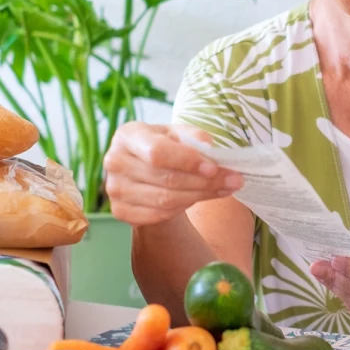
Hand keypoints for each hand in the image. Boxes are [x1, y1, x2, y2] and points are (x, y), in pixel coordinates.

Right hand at [103, 122, 243, 226]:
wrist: (144, 171)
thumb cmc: (165, 147)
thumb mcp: (179, 134)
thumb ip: (194, 136)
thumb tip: (210, 148)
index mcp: (128, 135)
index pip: (158, 152)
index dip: (188, 162)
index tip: (215, 168)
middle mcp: (115, 161)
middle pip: (166, 179)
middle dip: (205, 182)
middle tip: (235, 181)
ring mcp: (115, 189)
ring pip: (166, 200)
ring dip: (201, 196)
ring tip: (224, 189)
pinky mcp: (119, 211)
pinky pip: (159, 215)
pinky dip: (184, 208)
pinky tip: (199, 198)